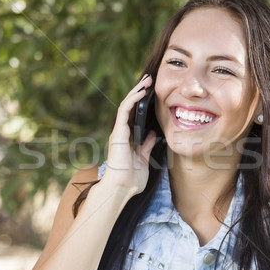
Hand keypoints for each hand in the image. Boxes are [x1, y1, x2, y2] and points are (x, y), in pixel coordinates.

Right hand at [102, 74, 156, 193]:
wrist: (121, 189)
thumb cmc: (131, 180)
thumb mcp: (144, 160)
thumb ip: (146, 146)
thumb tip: (151, 134)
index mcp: (127, 139)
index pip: (133, 115)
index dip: (141, 103)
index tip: (151, 93)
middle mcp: (121, 133)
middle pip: (129, 107)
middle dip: (139, 92)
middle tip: (150, 80)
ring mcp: (118, 131)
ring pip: (126, 105)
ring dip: (136, 91)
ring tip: (147, 80)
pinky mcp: (118, 132)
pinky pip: (124, 110)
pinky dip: (133, 99)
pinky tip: (142, 91)